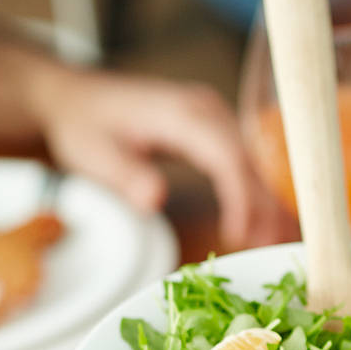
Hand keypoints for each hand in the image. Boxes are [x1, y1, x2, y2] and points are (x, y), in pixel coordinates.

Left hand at [32, 68, 285, 250]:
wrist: (74, 98)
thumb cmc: (83, 125)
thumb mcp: (94, 153)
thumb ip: (125, 175)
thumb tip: (154, 198)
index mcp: (181, 114)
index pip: (226, 156)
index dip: (240, 198)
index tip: (240, 237)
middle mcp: (206, 110)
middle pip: (250, 161)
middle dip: (265, 209)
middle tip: (272, 251)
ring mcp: (214, 116)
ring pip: (254, 162)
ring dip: (267, 204)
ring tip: (276, 245)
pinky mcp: (215, 128)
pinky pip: (244, 162)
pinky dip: (256, 193)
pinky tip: (265, 223)